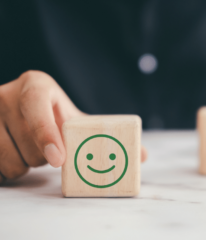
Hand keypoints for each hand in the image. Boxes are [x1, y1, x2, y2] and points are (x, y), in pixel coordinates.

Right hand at [0, 70, 146, 183]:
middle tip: (51, 151)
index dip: (45, 134)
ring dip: (24, 165)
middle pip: (25, 143)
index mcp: (35, 85)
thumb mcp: (77, 120)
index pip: (35, 105)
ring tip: (32, 151)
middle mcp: (6, 94)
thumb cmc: (54, 117)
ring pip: (7, 159)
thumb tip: (142, 154)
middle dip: (42, 157)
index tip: (58, 160)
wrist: (23, 111)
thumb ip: (104, 135)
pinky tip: (15, 155)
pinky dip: (7, 169)